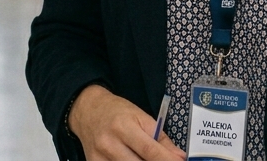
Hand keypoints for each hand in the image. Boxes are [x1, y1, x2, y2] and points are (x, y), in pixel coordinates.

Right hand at [68, 85, 183, 160]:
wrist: (88, 111)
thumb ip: (161, 138)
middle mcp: (109, 143)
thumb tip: (179, 157)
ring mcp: (99, 157)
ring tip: (148, 158)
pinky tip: (133, 160)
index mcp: (124, 126)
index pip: (149, 150)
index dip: (167, 160)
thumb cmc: (117, 112)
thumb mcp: (141, 117)